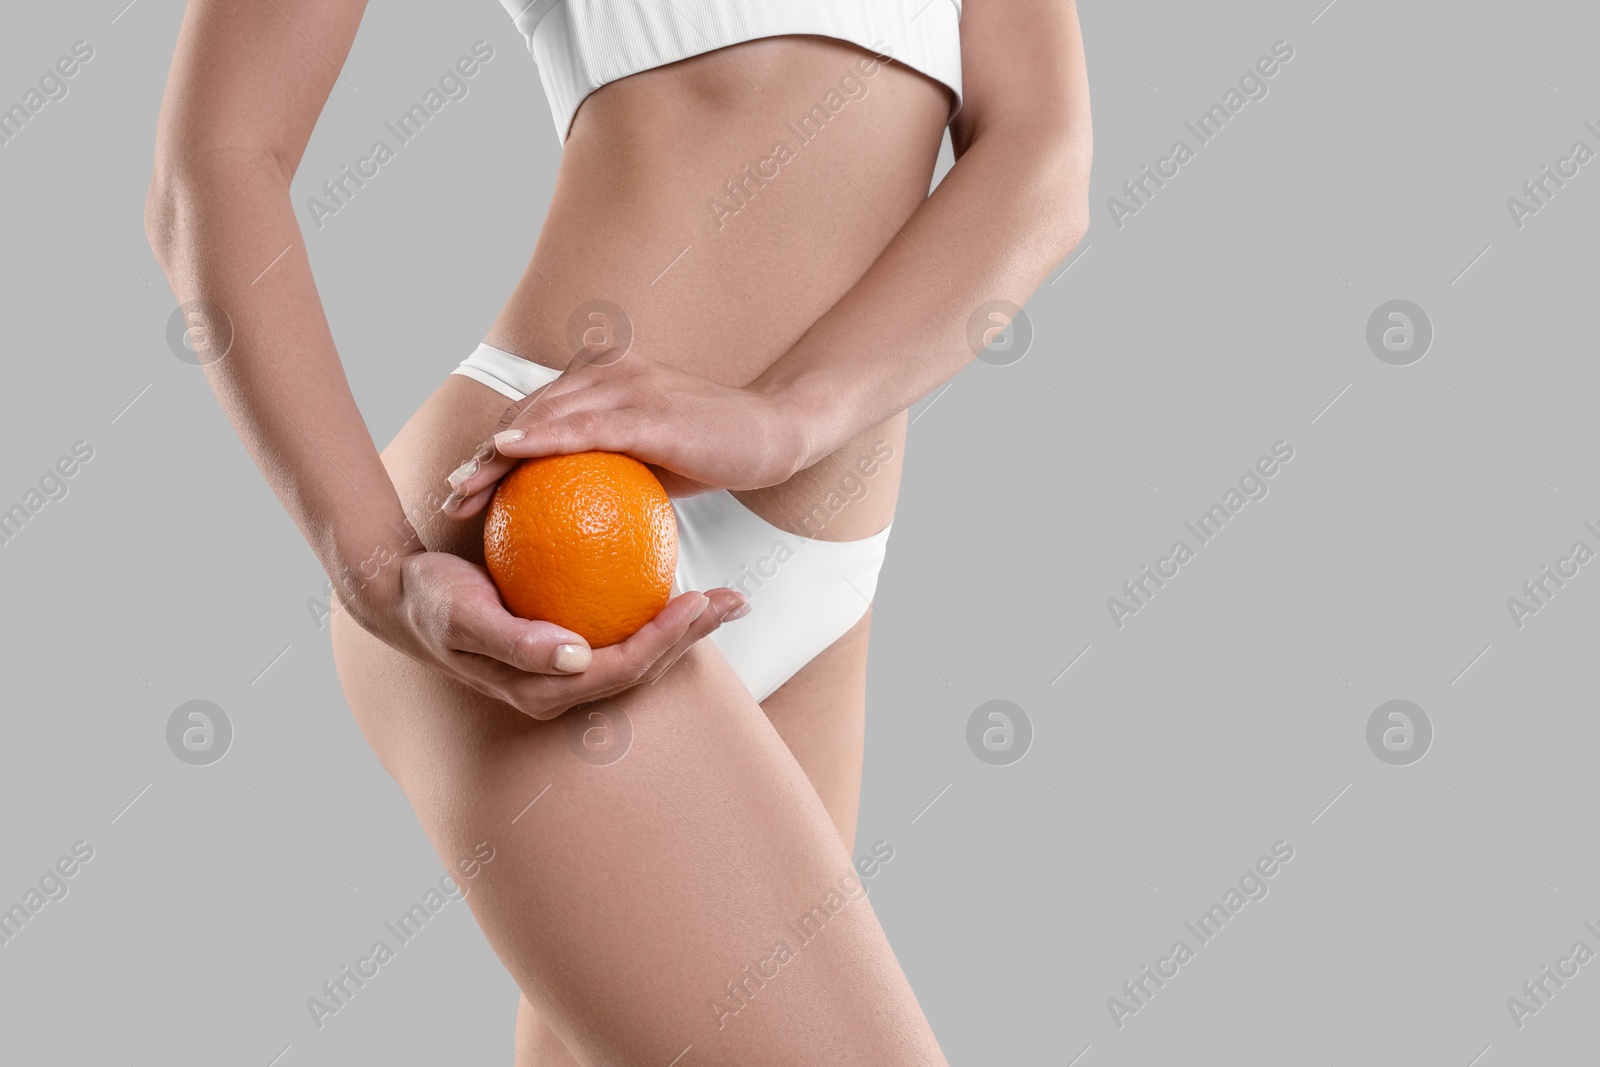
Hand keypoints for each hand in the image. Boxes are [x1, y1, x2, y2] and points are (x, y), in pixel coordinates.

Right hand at [349, 550, 747, 719]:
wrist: (406, 596)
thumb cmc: (432, 600)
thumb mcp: (463, 616)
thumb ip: (516, 642)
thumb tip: (575, 657)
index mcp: (543, 690)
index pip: (621, 669)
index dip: (664, 640)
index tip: (697, 600)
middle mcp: (562, 686)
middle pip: (644, 666)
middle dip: (693, 637)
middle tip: (735, 598)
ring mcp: (569, 668)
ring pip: (642, 651)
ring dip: (687, 627)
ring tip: (728, 597)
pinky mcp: (571, 643)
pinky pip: (624, 627)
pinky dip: (657, 608)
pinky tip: (684, 581)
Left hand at [440, 352, 808, 513]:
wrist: (774, 434)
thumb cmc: (711, 448)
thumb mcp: (648, 455)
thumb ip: (605, 462)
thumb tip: (563, 505)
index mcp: (605, 377)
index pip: (538, 410)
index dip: (496, 445)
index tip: (467, 483)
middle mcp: (610, 371)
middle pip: (530, 410)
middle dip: (484, 451)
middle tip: (454, 491)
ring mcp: (630, 387)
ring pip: (546, 415)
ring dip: (498, 450)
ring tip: (467, 484)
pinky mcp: (650, 412)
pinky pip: (583, 427)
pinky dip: (542, 438)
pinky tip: (510, 453)